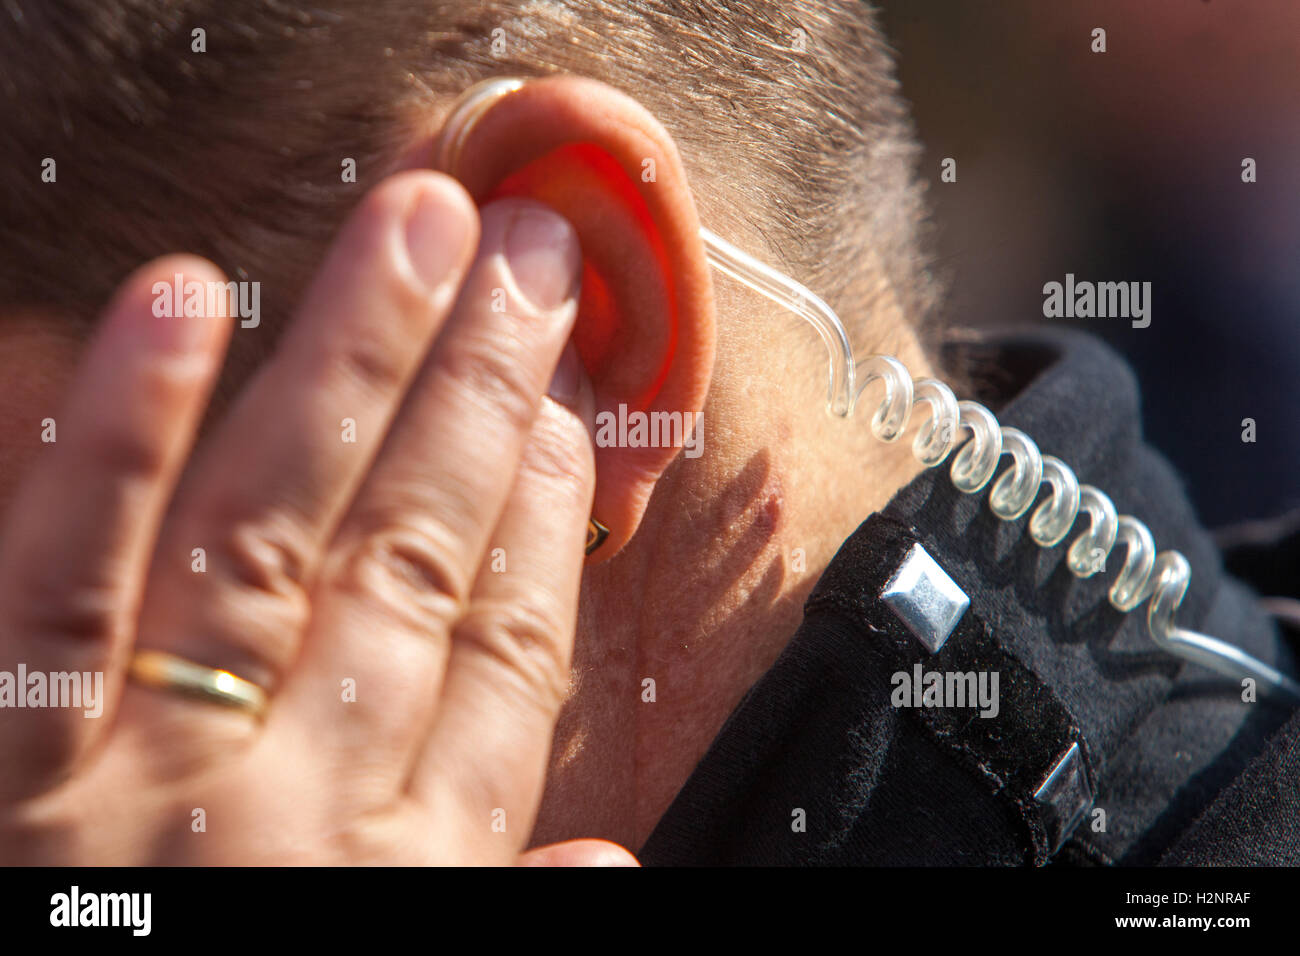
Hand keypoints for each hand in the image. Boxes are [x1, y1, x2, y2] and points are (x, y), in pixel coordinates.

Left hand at [0, 171, 633, 864]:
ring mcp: (159, 775)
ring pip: (282, 528)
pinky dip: (124, 436)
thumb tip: (610, 859)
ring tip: (418, 227)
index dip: (551, 517)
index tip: (575, 408)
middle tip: (528, 259)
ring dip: (356, 361)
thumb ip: (500, 910)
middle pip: (422, 557)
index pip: (509, 653)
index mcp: (412, 870)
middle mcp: (306, 802)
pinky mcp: (13, 763)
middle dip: (487, 392)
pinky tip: (185, 304)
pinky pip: (66, 580)